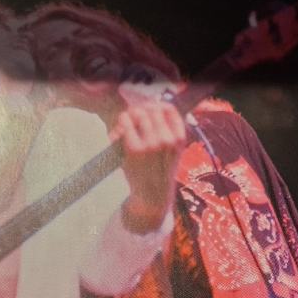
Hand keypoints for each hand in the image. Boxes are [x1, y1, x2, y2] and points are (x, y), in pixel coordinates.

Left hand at [111, 100, 185, 233]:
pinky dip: (120, 124)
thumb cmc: (159, 170)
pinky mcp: (135, 148)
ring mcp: (152, 143)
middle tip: (132, 121)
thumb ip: (167, 128)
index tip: (147, 111)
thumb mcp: (172, 150)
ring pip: (138, 113)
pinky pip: (125, 122)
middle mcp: (168, 139)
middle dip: (140, 111)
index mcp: (179, 138)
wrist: (153, 195)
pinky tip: (118, 133)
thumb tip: (152, 102)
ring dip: (129, 117)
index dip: (156, 105)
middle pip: (152, 109)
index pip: (169, 109)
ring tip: (124, 129)